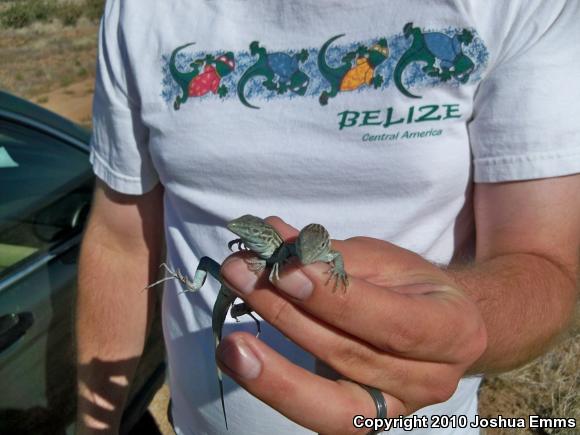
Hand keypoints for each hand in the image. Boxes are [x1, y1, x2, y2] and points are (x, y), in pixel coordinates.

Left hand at [219, 217, 486, 433]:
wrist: (438, 330)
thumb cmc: (411, 288)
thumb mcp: (385, 260)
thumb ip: (331, 255)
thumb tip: (272, 234)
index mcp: (452, 330)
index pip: (391, 321)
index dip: (334, 297)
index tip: (284, 268)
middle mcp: (431, 380)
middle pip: (351, 356)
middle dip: (288, 317)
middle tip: (240, 276)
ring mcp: (396, 410)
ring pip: (330, 401)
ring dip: (273, 367)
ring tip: (228, 338)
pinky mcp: (364, 422)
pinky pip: (318, 415)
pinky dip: (278, 389)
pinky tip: (241, 361)